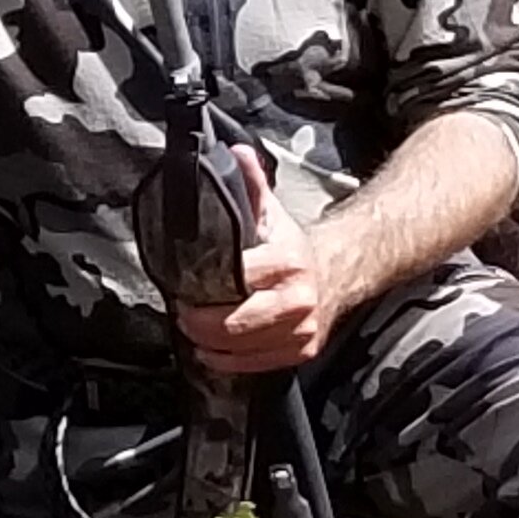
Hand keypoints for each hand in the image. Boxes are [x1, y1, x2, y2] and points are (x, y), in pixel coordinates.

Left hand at [174, 149, 338, 375]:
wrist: (337, 272)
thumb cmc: (292, 246)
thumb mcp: (271, 211)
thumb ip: (250, 183)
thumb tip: (234, 152)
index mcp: (288, 260)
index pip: (239, 278)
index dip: (205, 284)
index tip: (182, 284)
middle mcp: (297, 297)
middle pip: (238, 322)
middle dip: (201, 320)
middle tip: (182, 312)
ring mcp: (301, 328)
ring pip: (244, 347)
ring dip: (209, 342)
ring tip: (191, 329)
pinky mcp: (302, 350)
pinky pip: (256, 364)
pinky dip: (228, 360)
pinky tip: (210, 351)